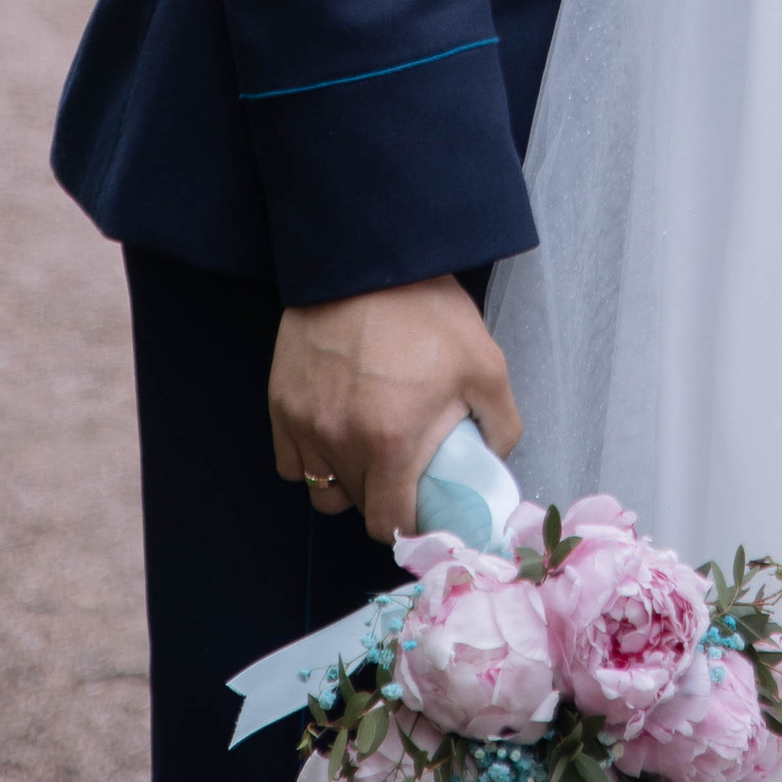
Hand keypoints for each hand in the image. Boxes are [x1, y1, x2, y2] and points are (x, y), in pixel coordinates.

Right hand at [269, 273, 522, 541]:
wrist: (369, 256)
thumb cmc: (427, 309)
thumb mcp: (485, 364)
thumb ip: (500, 425)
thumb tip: (492, 462)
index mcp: (390, 442)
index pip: (389, 525)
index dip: (408, 524)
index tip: (422, 508)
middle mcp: (339, 441)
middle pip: (356, 505)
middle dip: (381, 495)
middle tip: (403, 464)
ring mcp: (305, 423)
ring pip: (321, 487)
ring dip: (346, 479)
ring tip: (368, 446)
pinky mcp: (281, 402)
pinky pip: (291, 461)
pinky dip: (313, 458)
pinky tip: (337, 431)